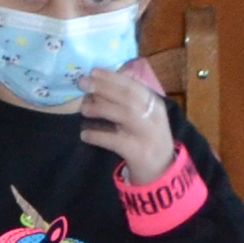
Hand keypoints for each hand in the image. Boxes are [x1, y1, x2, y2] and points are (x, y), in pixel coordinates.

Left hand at [75, 59, 178, 178]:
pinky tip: (85, 134)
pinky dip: (98, 136)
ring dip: (101, 108)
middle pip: (128, 97)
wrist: (161, 170)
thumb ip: (132, 97)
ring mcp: (147, 135)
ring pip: (124, 114)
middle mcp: (153, 117)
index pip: (133, 85)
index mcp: (155, 105)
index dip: (112, 77)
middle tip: (82, 83)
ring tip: (83, 109)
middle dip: (103, 87)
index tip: (93, 71)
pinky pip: (116, 141)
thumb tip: (115, 73)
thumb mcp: (145, 116)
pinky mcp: (138, 152)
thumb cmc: (147, 138)